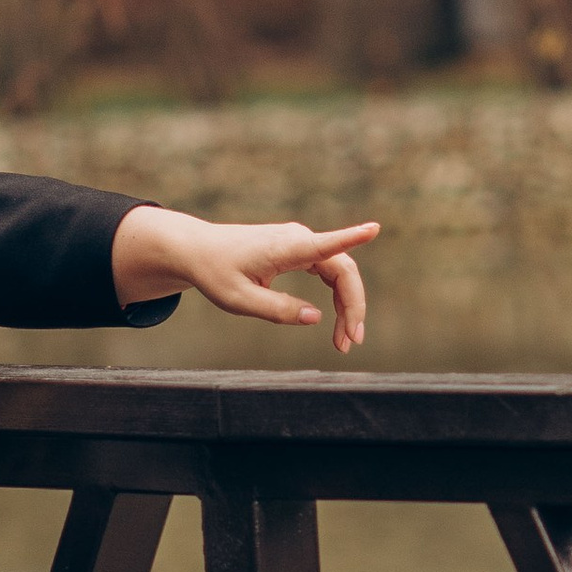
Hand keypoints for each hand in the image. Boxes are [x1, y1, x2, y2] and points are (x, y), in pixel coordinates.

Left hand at [110, 206, 377, 352]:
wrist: (198, 250)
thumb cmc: (215, 272)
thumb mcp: (239, 300)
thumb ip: (277, 310)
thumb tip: (316, 317)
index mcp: (285, 247)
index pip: (325, 243)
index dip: (351, 237)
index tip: (374, 229)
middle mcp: (298, 240)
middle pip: (343, 270)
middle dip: (352, 306)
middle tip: (350, 343)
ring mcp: (300, 244)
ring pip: (339, 273)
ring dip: (347, 306)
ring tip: (344, 342)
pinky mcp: (298, 251)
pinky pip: (328, 273)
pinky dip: (336, 298)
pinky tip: (338, 321)